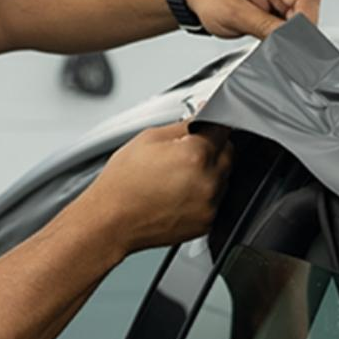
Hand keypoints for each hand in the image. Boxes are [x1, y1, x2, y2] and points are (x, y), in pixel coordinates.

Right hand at [81, 121, 233, 256]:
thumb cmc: (122, 183)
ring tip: (176, 176)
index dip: (212, 125)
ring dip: (209, 172)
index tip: (206, 126)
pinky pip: (215, 201)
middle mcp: (207, 181)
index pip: (222, 129)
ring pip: (224, 178)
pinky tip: (178, 193)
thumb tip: (202, 115)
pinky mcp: (206, 223)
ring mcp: (209, 205)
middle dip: (212, 148)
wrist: (111, 220)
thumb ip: (183, 124)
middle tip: (183, 153)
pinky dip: (203, 194)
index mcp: (195, 155)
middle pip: (228, 153)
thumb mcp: (149, 138)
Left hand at [185, 0, 320, 38]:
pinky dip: (282, 35)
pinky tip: (265, 37)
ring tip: (262, 38)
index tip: (292, 44)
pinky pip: (291, 24)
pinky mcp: (282, 5)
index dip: (305, 25)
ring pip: (302, 21)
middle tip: (274, 47)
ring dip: (287, 35)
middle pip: (309, 12)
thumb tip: (290, 44)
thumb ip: (266, 28)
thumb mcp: (234, 14)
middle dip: (295, 34)